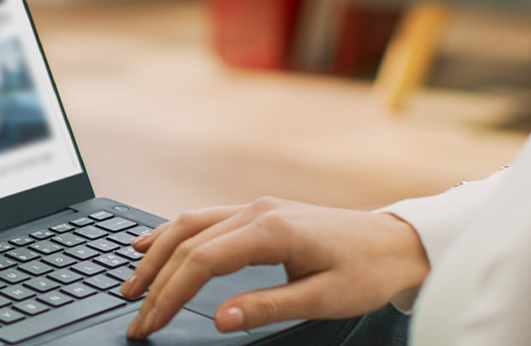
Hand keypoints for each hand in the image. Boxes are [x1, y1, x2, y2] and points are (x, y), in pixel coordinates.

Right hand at [120, 197, 428, 338]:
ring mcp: (255, 207)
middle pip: (186, 243)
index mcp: (271, 230)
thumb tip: (218, 318)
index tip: (150, 323)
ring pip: (188, 224)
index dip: (169, 294)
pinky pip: (203, 219)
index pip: (201, 262)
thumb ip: (267, 307)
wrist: (399, 242)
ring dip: (156, 254)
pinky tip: (151, 244)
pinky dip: (172, 234)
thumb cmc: (368, 270)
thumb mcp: (323, 298)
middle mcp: (256, 211)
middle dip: (154, 282)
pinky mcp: (258, 212)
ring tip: (130, 285)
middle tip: (134, 317)